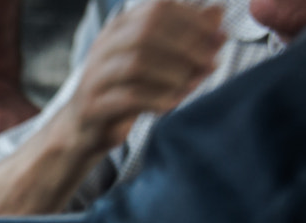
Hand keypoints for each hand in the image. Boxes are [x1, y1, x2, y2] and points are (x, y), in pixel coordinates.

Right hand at [55, 0, 224, 157]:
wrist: (86, 128)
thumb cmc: (128, 89)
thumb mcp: (162, 60)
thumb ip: (189, 37)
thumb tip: (219, 12)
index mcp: (121, 27)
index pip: (158, 8)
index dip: (193, 19)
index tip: (219, 35)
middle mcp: (104, 45)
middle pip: (148, 30)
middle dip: (187, 46)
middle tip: (212, 62)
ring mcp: (95, 75)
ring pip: (137, 63)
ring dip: (174, 74)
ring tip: (194, 85)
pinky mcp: (92, 105)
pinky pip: (128, 97)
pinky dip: (157, 99)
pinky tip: (173, 105)